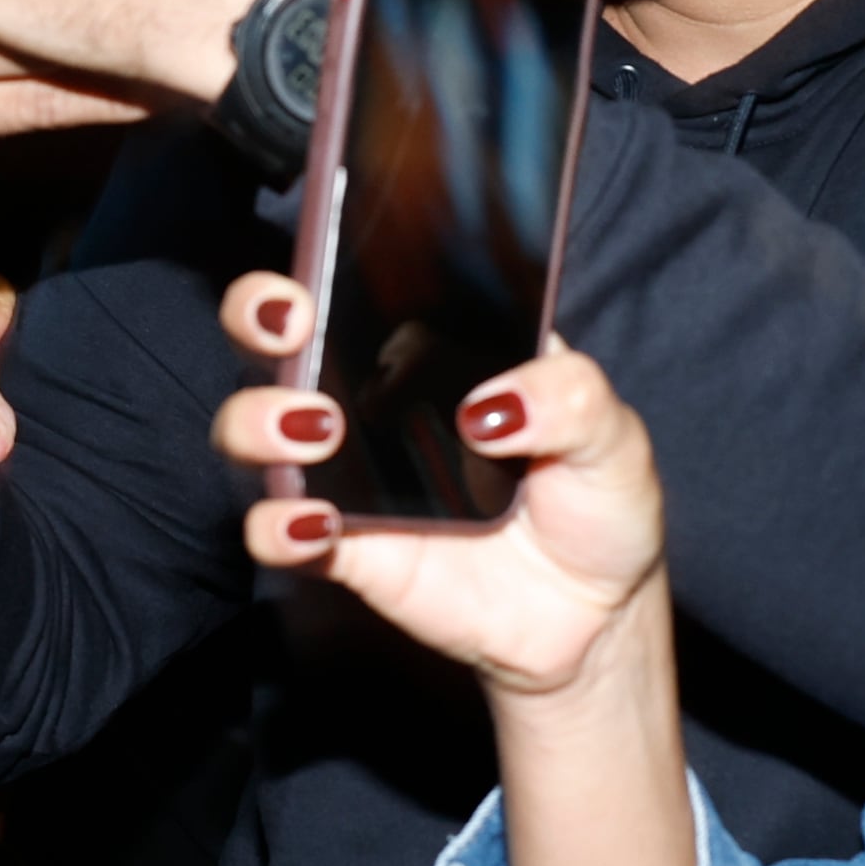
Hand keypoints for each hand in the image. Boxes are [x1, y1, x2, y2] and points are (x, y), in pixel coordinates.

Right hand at [211, 274, 666, 694]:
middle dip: (257, 311)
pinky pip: (276, 530)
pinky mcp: (341, 546)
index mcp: (435, 343)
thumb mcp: (612, 433)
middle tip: (291, 323)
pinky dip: (278, 524)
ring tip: (317, 429)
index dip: (326, 251)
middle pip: (274, 334)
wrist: (591, 615)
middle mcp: (372, 395)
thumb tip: (489, 408)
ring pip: (252, 427)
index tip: (328, 253)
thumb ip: (570, 397)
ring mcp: (346, 470)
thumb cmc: (596, 502)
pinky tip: (318, 524)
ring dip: (258, 418)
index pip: (365, 276)